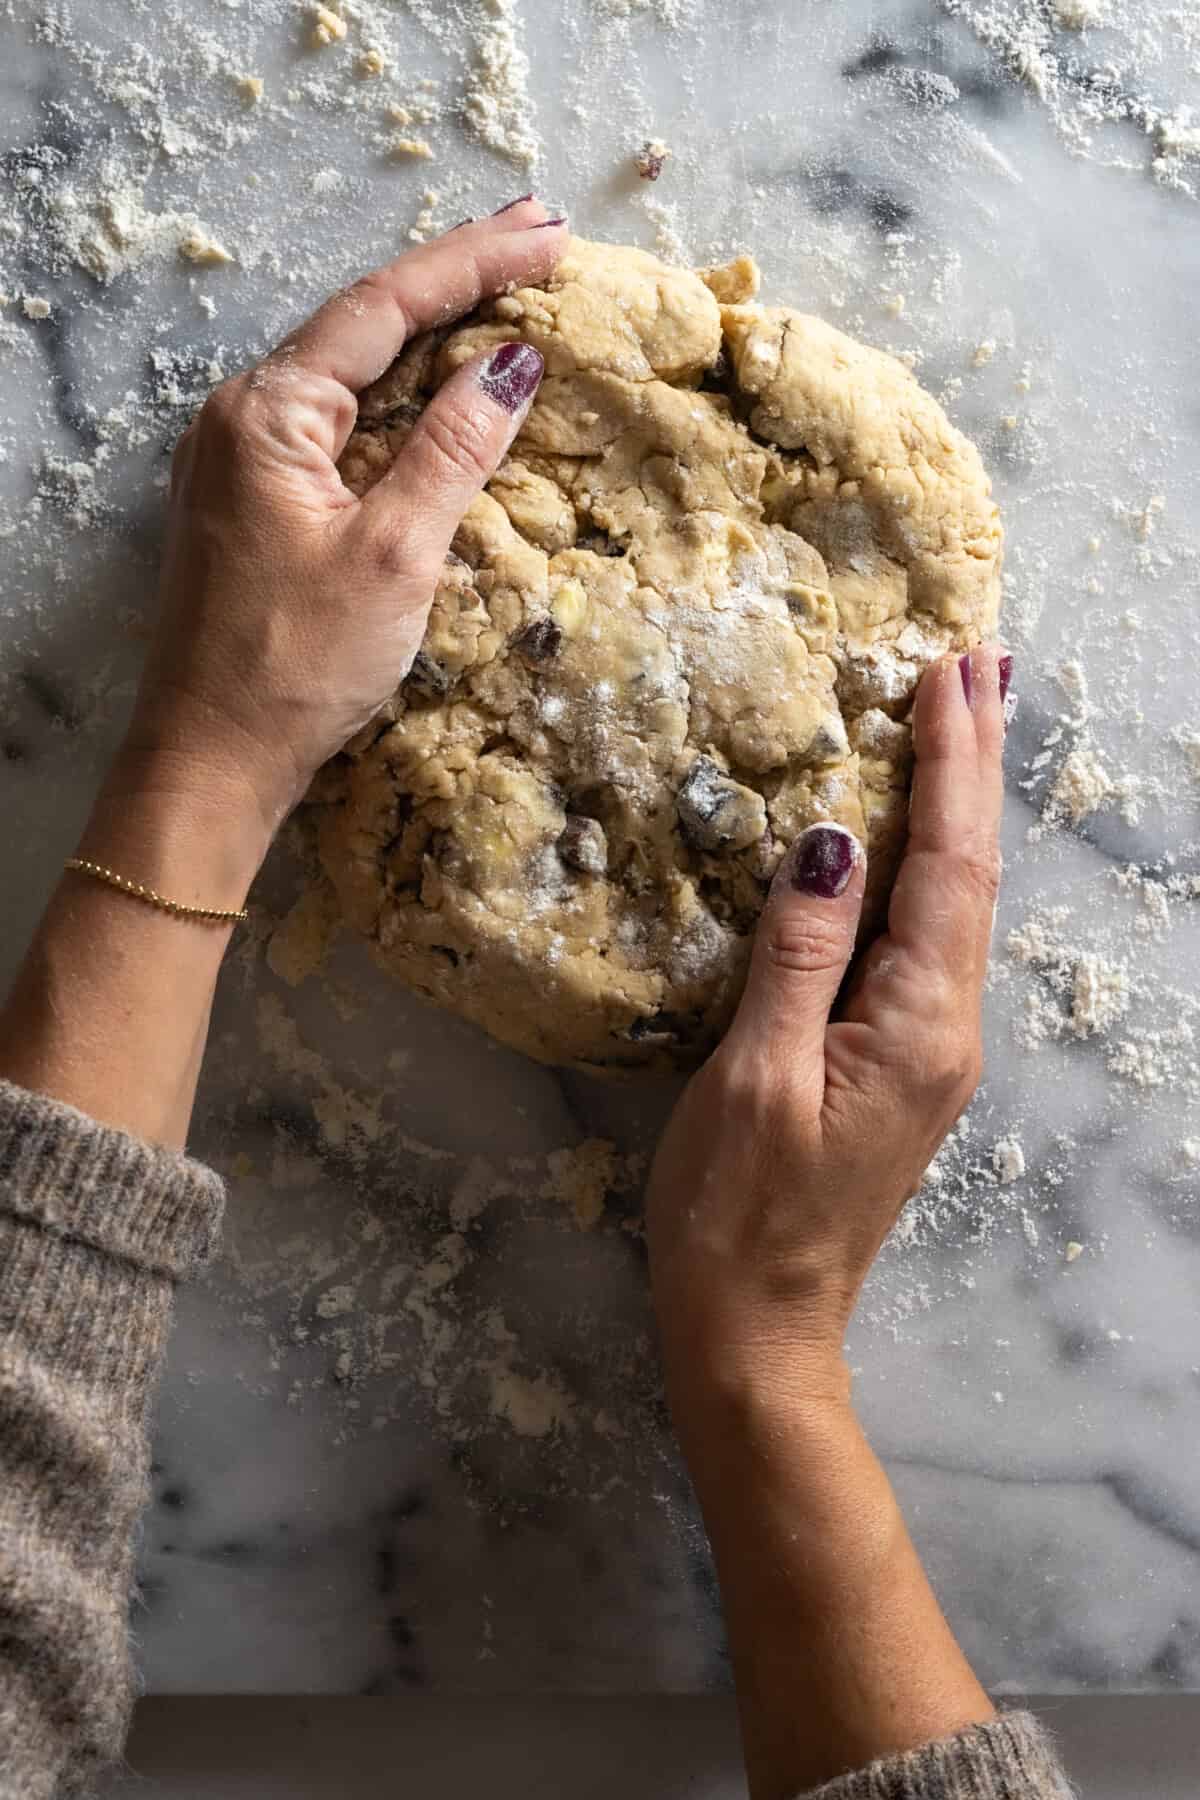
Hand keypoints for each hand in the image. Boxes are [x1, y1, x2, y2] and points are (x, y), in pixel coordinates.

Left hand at [113, 199, 566, 883]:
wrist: (211, 761)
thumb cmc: (296, 665)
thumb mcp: (393, 555)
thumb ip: (453, 450)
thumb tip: (512, 364)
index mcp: (269, 412)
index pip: (383, 307)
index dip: (472, 263)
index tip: (549, 233)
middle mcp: (243, 417)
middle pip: (362, 323)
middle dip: (455, 278)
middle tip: (540, 233)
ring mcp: (243, 459)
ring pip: (351, 372)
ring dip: (429, 332)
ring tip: (505, 288)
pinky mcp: (255, 502)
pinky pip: (339, 423)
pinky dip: (399, 396)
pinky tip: (439, 386)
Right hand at [646, 649, 1007, 1797]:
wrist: (756, 1328)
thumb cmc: (738, 1213)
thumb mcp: (755, 1077)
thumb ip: (800, 954)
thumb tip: (836, 838)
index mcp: (918, 1026)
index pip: (947, 867)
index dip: (951, 766)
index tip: (953, 672)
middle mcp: (944, 1031)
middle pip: (969, 875)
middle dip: (972, 766)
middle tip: (976, 666)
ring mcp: (927, 1051)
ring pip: (952, 905)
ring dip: (953, 810)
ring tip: (953, 725)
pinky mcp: (897, 1067)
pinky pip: (922, 942)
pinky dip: (922, 869)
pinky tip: (903, 842)